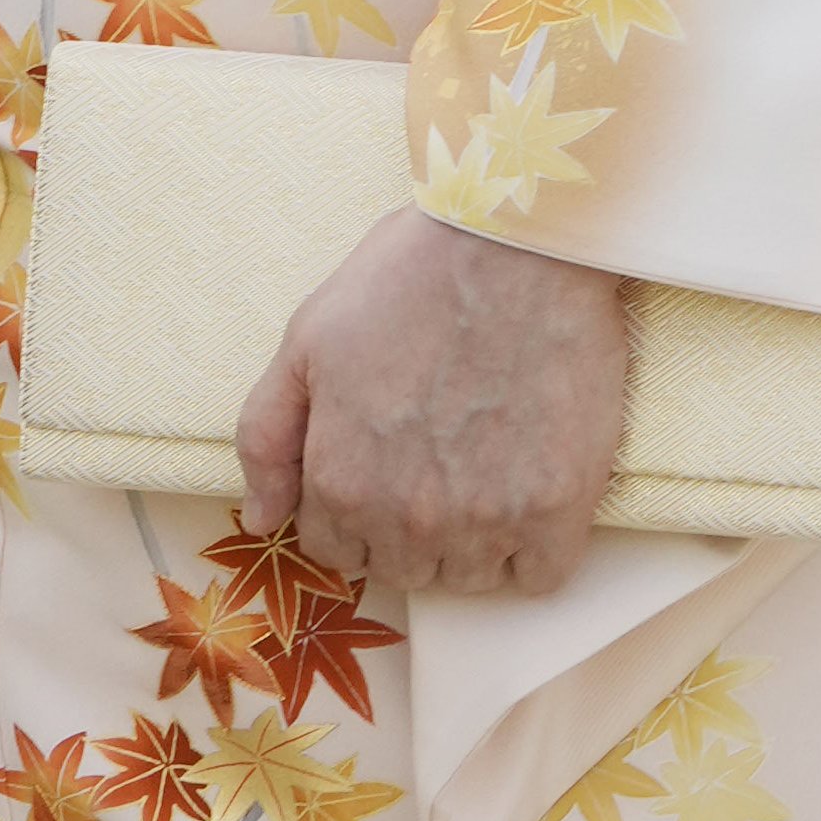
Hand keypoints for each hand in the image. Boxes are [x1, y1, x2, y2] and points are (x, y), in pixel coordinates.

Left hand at [237, 209, 630, 602]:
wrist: (517, 242)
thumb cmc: (408, 277)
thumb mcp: (306, 342)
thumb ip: (267, 438)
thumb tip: (261, 518)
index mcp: (341, 483)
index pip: (335, 549)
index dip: (354, 510)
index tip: (386, 465)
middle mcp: (409, 518)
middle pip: (403, 569)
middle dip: (409, 528)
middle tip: (438, 458)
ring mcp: (487, 518)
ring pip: (469, 578)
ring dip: (472, 542)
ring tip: (486, 466)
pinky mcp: (558, 507)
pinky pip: (540, 577)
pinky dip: (535, 550)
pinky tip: (530, 493)